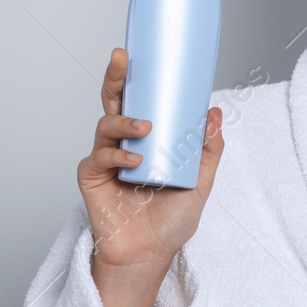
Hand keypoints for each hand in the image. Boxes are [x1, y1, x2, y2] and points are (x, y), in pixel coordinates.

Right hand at [77, 47, 223, 306]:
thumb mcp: (199, 181)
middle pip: (114, 100)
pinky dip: (117, 156)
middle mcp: (123, 143)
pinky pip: (100, 157)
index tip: (141, 51)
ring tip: (145, 128)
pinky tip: (133, 160)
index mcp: (146, 138)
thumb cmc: (169, 221)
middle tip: (123, 58)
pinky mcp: (92, 178)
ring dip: (124, 121)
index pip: (140, 99)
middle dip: (116, 76)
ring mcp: (106, 158)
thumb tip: (214, 112)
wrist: (149, 255)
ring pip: (106, 124)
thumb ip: (207, 149)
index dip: (138, 75)